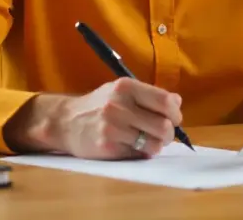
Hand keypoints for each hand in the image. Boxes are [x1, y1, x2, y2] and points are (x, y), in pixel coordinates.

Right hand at [4, 78, 182, 159]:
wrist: (65, 121)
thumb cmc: (99, 105)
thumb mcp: (121, 91)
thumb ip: (149, 95)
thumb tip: (177, 102)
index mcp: (126, 87)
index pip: (165, 101)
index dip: (176, 113)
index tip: (174, 118)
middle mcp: (119, 105)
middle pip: (163, 126)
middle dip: (170, 134)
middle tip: (164, 134)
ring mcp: (112, 127)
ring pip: (154, 144)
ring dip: (156, 145)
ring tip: (148, 141)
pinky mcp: (107, 147)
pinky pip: (138, 154)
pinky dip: (140, 152)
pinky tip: (131, 145)